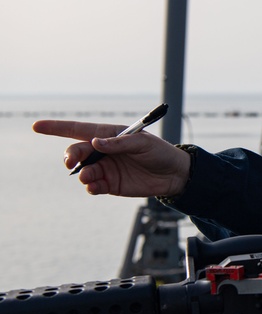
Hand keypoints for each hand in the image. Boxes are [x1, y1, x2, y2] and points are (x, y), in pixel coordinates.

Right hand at [32, 119, 191, 197]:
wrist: (174, 175)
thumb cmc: (160, 152)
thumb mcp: (143, 143)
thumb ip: (119, 143)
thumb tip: (96, 142)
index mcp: (109, 135)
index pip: (78, 130)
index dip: (56, 128)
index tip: (36, 126)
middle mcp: (103, 151)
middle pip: (76, 152)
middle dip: (70, 156)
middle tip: (71, 163)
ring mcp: (105, 168)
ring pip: (82, 171)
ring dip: (82, 174)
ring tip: (91, 177)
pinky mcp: (110, 185)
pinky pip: (92, 186)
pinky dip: (90, 187)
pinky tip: (96, 186)